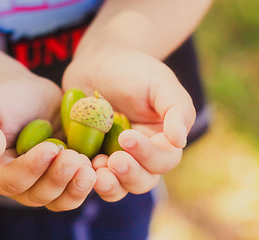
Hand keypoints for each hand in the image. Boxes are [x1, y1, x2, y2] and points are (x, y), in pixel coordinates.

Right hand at [0, 76, 95, 210]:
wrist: (24, 93)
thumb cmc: (0, 98)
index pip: (12, 181)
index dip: (31, 169)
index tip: (50, 148)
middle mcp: (21, 182)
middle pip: (39, 195)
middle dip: (58, 180)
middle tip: (74, 158)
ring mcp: (46, 179)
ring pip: (61, 198)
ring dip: (76, 187)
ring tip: (89, 167)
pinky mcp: (66, 171)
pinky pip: (78, 184)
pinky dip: (91, 179)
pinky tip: (102, 164)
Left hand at [63, 46, 195, 200]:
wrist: (98, 62)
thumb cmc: (134, 69)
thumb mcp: (161, 83)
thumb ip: (177, 109)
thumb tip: (181, 140)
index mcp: (162, 140)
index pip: (163, 160)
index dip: (148, 155)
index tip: (127, 137)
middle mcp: (140, 155)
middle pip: (142, 181)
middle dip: (129, 175)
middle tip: (113, 161)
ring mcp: (114, 157)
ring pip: (118, 186)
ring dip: (109, 184)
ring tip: (95, 171)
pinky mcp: (91, 156)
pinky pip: (90, 176)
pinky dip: (86, 176)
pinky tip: (77, 165)